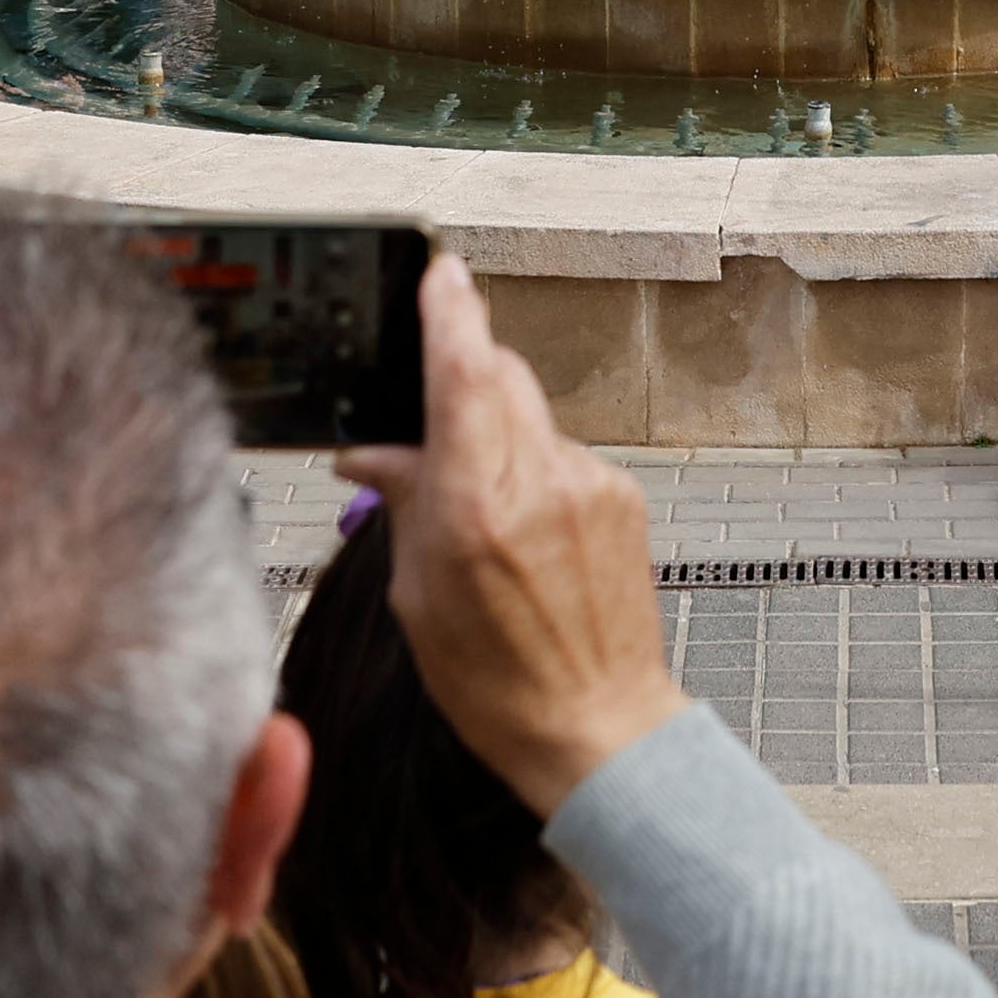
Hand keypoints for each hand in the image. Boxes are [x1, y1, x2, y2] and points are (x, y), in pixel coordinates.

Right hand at [337, 256, 681, 813]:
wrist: (597, 726)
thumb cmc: (498, 681)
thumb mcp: (417, 594)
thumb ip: (403, 505)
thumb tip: (374, 454)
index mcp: (477, 506)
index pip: (465, 372)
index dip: (449, 311)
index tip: (438, 271)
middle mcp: (541, 482)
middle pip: (501, 375)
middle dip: (463, 375)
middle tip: (430, 421)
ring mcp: (591, 486)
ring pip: (531, 414)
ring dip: (497, 434)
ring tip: (479, 511)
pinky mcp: (623, 499)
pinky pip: (563, 455)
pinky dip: (534, 472)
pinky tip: (526, 534)